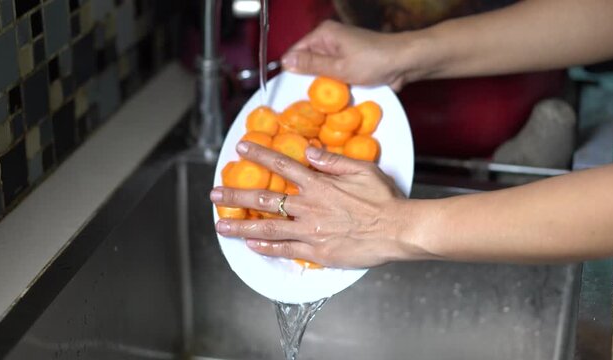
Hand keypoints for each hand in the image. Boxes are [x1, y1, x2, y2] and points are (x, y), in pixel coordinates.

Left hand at [210, 142, 425, 267]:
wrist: (398, 231)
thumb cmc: (384, 200)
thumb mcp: (362, 170)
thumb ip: (332, 161)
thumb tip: (309, 152)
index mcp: (319, 184)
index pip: (282, 165)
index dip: (260, 155)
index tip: (241, 149)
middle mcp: (309, 207)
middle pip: (265, 198)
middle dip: (236, 194)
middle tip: (214, 193)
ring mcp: (310, 231)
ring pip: (267, 227)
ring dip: (241, 225)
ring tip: (220, 225)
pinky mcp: (317, 252)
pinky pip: (285, 249)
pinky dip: (266, 247)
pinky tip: (250, 244)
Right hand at [281, 20, 409, 90]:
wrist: (404, 62)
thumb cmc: (373, 62)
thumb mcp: (339, 67)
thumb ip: (311, 64)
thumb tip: (284, 61)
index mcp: (323, 34)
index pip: (295, 51)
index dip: (290, 70)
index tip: (288, 91)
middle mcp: (329, 39)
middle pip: (307, 61)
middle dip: (306, 79)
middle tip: (303, 100)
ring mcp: (340, 49)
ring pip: (320, 69)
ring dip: (321, 84)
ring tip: (316, 101)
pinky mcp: (349, 60)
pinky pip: (333, 73)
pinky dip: (333, 84)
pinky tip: (331, 97)